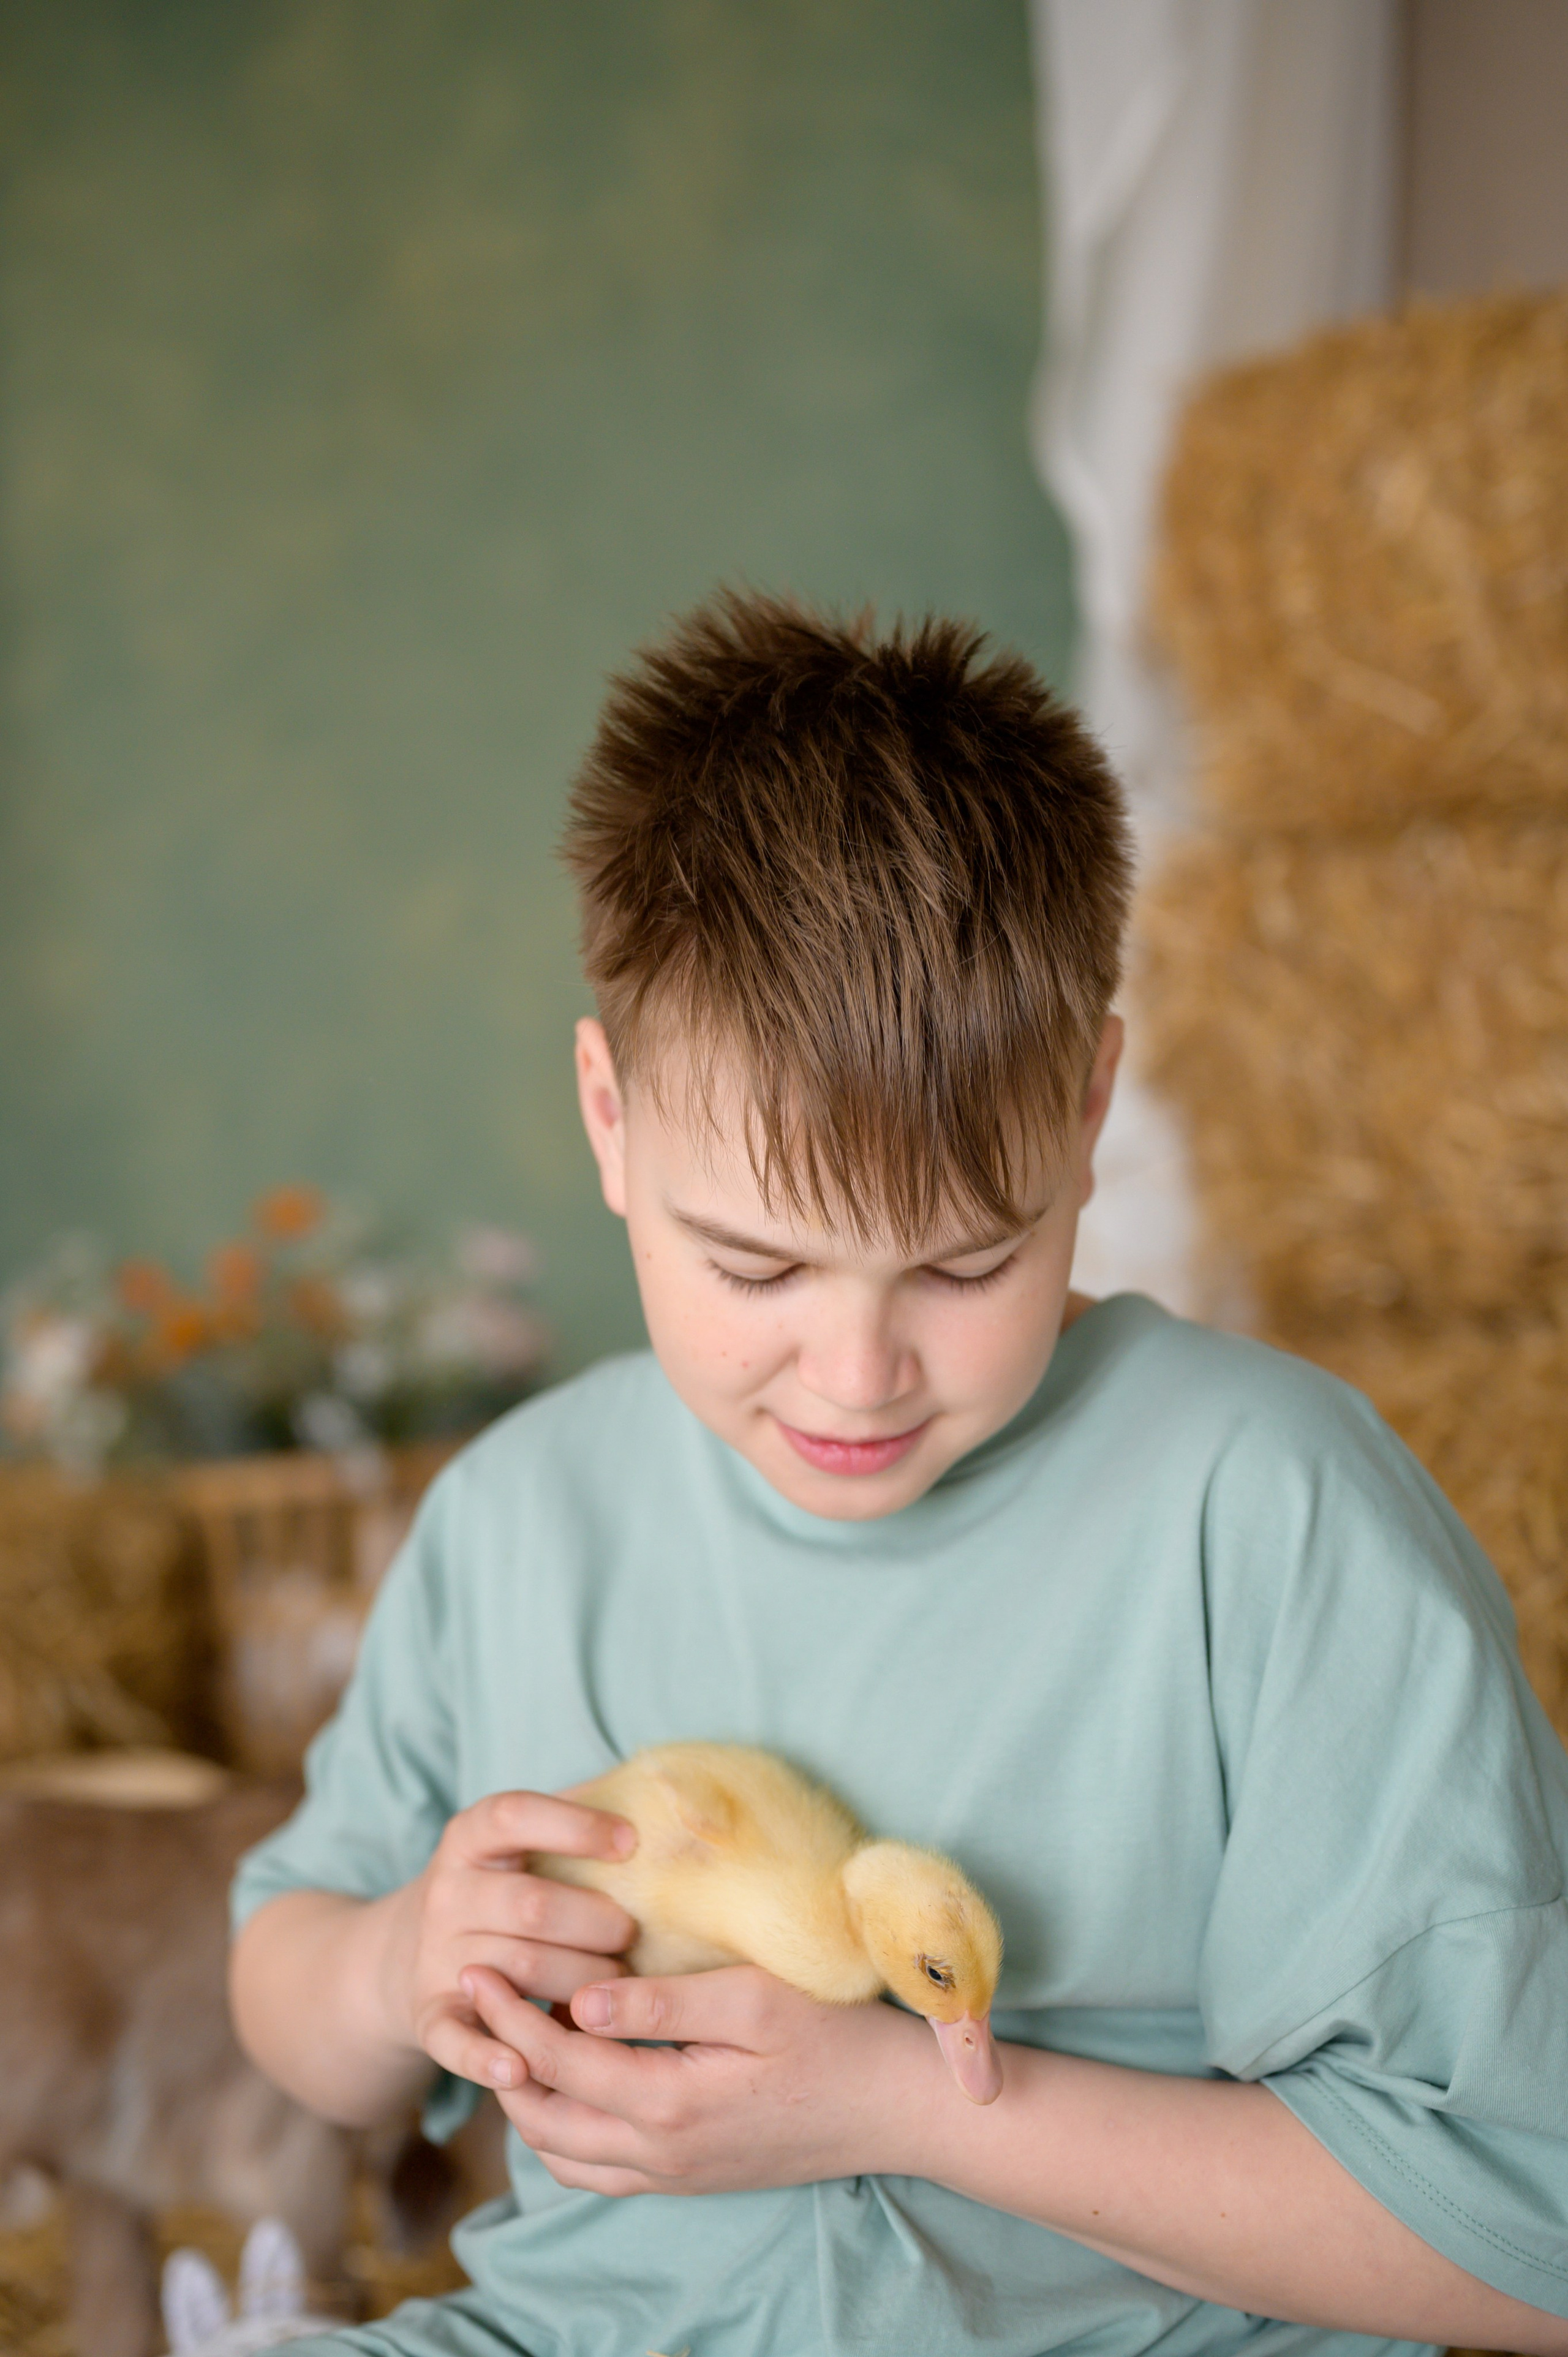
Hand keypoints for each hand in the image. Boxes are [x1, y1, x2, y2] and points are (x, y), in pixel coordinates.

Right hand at [380, 1791, 638, 2091]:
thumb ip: (573, 1814)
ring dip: (579, 1983)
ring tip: (619, 1987)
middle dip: (596, 1922)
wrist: (403, 1952)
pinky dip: (485, 2058)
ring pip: (516, 1971)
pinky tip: (521, 2067)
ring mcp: (436, 1956)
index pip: (514, 1815)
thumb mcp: (516, 1841)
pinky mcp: (429, 2015)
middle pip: (530, 1905)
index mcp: (470, 1838)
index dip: (574, 1826)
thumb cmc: (499, 1886)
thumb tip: (659, 1786)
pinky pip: (455, 2039)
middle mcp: (448, 1893)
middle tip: (633, 1934)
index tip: (631, 1841)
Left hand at [462, 1961, 937, 2196]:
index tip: (474, 1965)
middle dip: (499, 2056)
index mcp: (668, 2103)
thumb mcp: (753, 1999)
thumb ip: (663, 2003)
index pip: (556, 2060)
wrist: (896, 2110)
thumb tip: (581, 1998)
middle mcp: (660, 2154)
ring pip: (562, 2154)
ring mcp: (674, 2175)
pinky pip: (598, 2170)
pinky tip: (572, 2079)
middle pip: (542, 2117)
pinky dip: (564, 2129)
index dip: (506, 2012)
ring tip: (513, 2034)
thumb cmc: (836, 2038)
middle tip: (478, 1996)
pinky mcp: (690, 2178)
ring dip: (527, 2099)